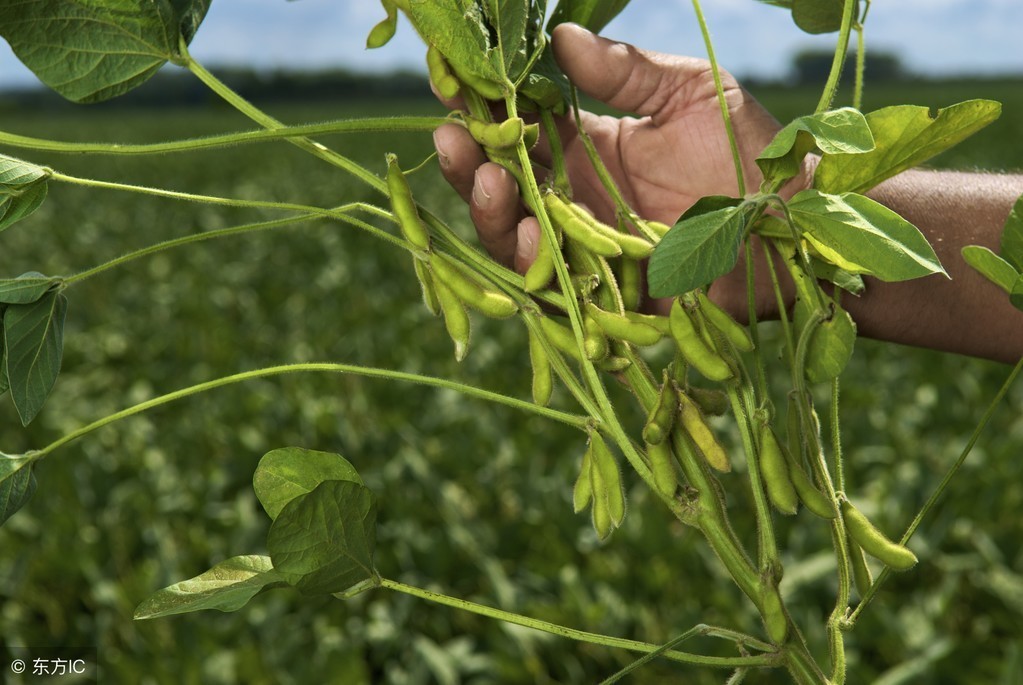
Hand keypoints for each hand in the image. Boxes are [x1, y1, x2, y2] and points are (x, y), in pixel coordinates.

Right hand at [433, 23, 802, 316]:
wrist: (797, 229)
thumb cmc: (751, 154)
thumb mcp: (692, 94)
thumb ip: (628, 73)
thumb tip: (559, 37)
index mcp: (590, 147)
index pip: (519, 127)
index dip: (484, 109)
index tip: (454, 83)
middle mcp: (578, 199)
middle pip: (504, 183)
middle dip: (469, 161)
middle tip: (451, 136)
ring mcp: (587, 249)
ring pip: (515, 235)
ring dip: (490, 210)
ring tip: (484, 180)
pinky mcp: (605, 295)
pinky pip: (555, 286)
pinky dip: (533, 264)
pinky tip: (526, 234)